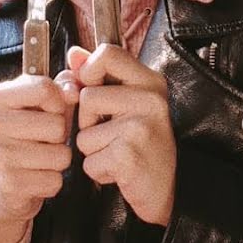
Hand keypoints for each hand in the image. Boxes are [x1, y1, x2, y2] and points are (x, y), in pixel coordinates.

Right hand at [0, 72, 78, 242]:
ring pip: (60, 154)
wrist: (7, 182)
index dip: (58, 101)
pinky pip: (54, 180)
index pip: (44, 89)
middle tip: (45, 138)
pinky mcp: (8, 185)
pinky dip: (53, 179)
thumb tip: (74, 92)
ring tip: (42, 155)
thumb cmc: (28, 132)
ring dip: (59, 157)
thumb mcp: (40, 103)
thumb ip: (61, 86)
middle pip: (56, 124)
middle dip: (60, 133)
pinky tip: (38, 175)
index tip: (51, 109)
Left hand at [70, 44, 175, 226]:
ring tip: (118, 152)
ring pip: (83, 133)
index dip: (89, 70)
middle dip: (88, 121)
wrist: (169, 189)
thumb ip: (99, 75)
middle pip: (86, 97)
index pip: (107, 52)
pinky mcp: (128, 156)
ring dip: (93, 150)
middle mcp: (150, 99)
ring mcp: (140, 127)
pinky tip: (119, 170)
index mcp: (150, 81)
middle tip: (114, 133)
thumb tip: (74, 54)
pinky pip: (88, 161)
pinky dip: (98, 171)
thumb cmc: (142, 142)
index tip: (94, 88)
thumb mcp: (127, 102)